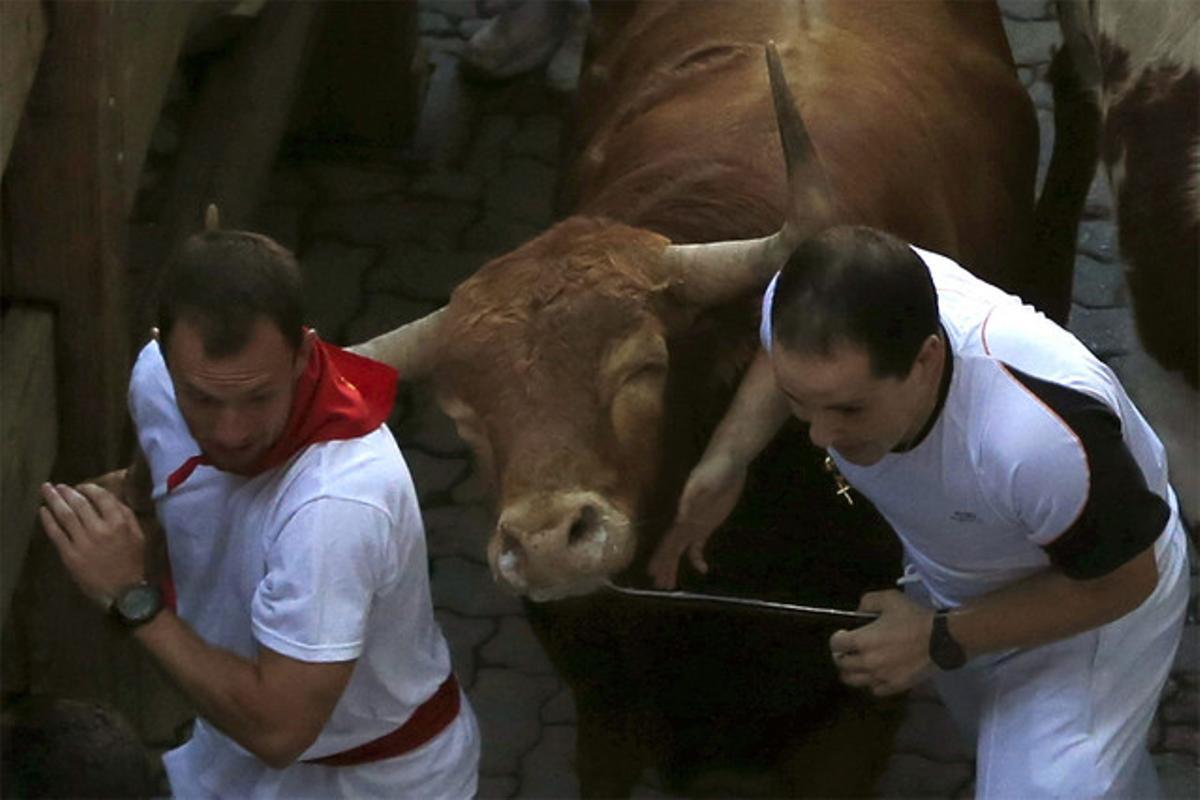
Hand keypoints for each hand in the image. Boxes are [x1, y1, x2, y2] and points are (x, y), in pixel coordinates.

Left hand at [39, 483, 146, 608]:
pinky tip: (43, 511)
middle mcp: (100, 529)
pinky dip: (48, 520)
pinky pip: (56, 534)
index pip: (101, 497)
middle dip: (68, 492)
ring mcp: (83, 542)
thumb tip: (112, 499)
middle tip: (59, 486)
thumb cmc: (134, 562)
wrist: (124, 591)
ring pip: (65, 516)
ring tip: (48, 491)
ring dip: (55, 501)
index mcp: (119, 523)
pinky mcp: (70, 555)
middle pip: (79, 504)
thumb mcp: (139, 535)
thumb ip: (127, 515)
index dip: (89, 489)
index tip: (82, 486)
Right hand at [648, 451, 746, 588]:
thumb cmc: (715, 468)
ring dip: (675, 565)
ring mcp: (696, 523)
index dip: (661, 555)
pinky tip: (702, 569)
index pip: (669, 539)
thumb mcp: (702, 480)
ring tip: (670, 584)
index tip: (652, 571)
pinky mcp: (708, 523)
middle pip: (672, 548)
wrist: (728, 460)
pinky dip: (697, 558)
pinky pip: (699, 545)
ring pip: (682, 550)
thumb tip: (680, 517)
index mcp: (684, 513)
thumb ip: (691, 497)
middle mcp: (686, 521)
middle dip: (665, 566)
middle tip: (659, 586)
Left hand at [829, 590, 933, 695]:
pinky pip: (874, 689)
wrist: (940, 639)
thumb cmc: (913, 617)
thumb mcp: (889, 599)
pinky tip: (877, 674)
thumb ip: (867, 602)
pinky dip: (872, 682)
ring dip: (852, 672)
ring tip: (859, 664)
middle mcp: (866, 662)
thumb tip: (858, 613)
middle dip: (841, 656)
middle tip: (849, 650)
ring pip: (854, 681)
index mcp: (862, 640)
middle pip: (841, 665)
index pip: (835, 645)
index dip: (837, 639)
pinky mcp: (894, 686)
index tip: (843, 634)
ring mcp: (880, 677)